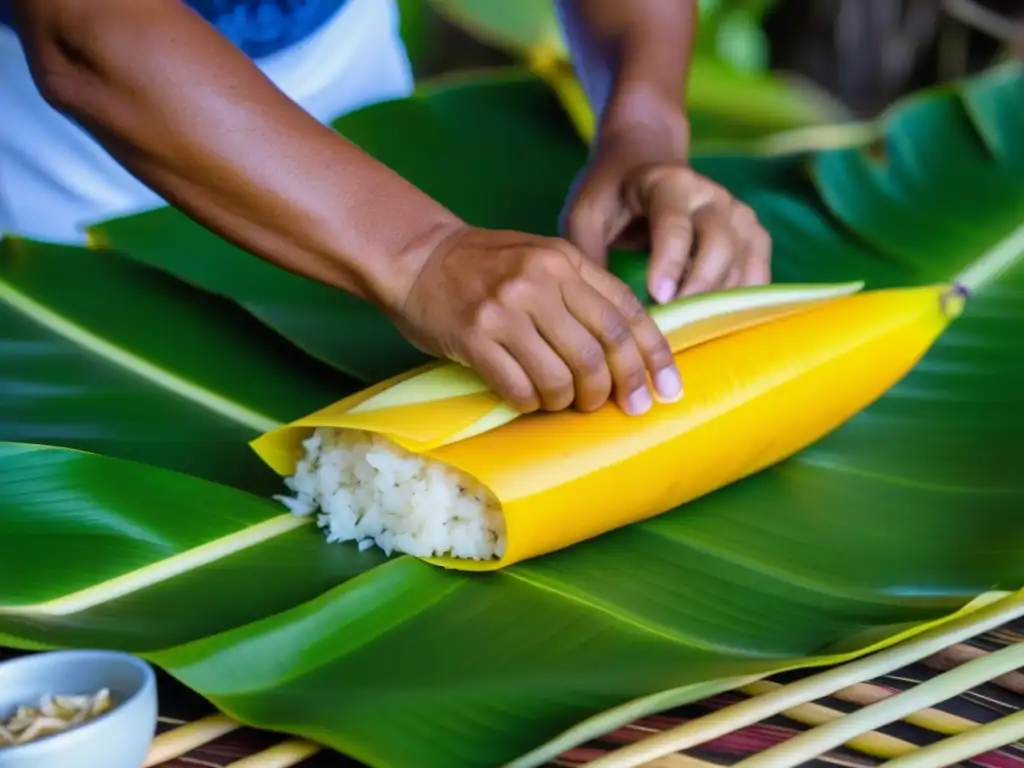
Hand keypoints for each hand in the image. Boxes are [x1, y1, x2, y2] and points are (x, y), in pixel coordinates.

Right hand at [392, 225, 682, 414]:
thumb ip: (583, 292)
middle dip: (616, 388)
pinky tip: (529, 397)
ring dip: (570, 401)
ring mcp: (506, 310)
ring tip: (563, 401)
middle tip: (614, 406)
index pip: (625, 313)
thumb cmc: (485, 265)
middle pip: (601, 350)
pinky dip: (533, 403)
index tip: (667, 391)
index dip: (653, 357)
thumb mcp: (541, 260)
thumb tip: (631, 351)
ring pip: (563, 376)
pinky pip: (521, 388)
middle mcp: (540, 281)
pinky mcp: (475, 337)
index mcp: (564, 260)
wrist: (417, 256)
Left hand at [561, 133, 771, 303]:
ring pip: (742, 262)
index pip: (676, 224)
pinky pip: (758, 274)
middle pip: (720, 244)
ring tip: (685, 324)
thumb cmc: (609, 195)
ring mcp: (737, 213)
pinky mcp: (752, 234)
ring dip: (717, 300)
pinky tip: (712, 319)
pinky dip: (739, 301)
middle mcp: (711, 195)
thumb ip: (589, 255)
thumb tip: (602, 310)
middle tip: (672, 319)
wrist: (642, 163)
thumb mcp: (584, 215)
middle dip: (698, 287)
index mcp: (668, 182)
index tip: (656, 297)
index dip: (669, 263)